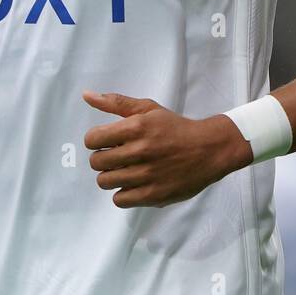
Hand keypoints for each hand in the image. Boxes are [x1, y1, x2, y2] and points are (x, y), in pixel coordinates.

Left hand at [82, 90, 254, 207]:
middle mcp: (139, 151)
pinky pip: (120, 200)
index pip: (92, 139)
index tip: (105, 142)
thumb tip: (86, 95)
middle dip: (102, 158)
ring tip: (124, 170)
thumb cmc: (175, 128)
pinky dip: (123, 192)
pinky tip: (133, 184)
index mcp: (135, 128)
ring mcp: (146, 175)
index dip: (94, 141)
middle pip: (96, 162)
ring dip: (111, 176)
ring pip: (105, 182)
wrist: (209, 149)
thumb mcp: (148, 108)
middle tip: (116, 156)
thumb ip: (116, 103)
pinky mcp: (154, 195)